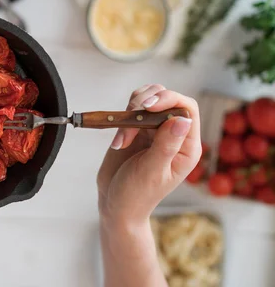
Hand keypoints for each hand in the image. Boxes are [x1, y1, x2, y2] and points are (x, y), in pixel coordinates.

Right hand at [97, 84, 201, 225]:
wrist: (116, 204)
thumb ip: (166, 145)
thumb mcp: (151, 171)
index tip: (147, 106)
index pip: (186, 109)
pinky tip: (118, 138)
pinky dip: (123, 116)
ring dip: (131, 111)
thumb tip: (183, 119)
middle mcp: (173, 135)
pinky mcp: (137, 129)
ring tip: (122, 137)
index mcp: (186, 147)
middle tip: (129, 125)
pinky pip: (133, 107)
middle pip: (166, 99)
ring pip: (149, 98)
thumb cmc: (136, 194)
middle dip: (144, 106)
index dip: (169, 100)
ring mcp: (154, 131)